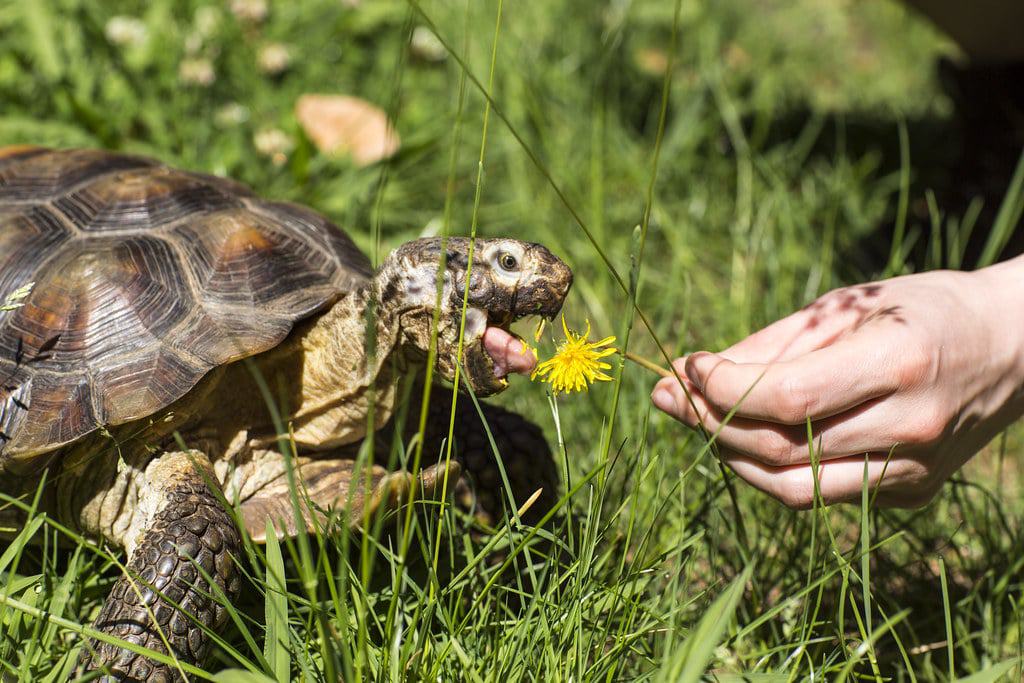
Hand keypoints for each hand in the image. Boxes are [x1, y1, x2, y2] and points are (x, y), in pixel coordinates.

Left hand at [651, 258, 1023, 508]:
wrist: (1010, 348)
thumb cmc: (916, 311)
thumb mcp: (845, 306)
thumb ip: (769, 346)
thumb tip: (691, 374)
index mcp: (901, 362)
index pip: (790, 397)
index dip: (724, 389)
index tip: (686, 366)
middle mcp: (912, 425)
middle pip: (783, 449)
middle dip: (710, 423)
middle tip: (668, 396)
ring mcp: (915, 469)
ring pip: (795, 487)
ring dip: (733, 455)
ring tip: (697, 417)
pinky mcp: (912, 493)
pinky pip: (822, 491)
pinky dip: (774, 467)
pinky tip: (750, 434)